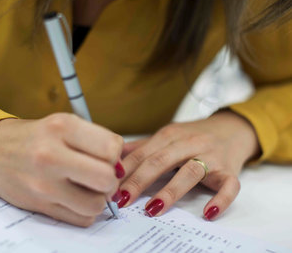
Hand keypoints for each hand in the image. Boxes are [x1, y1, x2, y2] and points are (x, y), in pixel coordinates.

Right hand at [0, 113, 124, 226]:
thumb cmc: (32, 136)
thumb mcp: (61, 123)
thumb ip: (93, 141)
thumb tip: (122, 167)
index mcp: (61, 127)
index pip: (112, 147)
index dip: (115, 154)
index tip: (105, 155)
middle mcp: (50, 155)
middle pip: (107, 178)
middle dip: (110, 179)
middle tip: (100, 175)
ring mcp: (43, 184)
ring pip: (97, 204)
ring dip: (98, 198)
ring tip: (86, 187)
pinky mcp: (38, 205)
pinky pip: (81, 219)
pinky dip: (84, 211)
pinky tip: (74, 197)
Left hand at [117, 111, 259, 219]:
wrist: (233, 129)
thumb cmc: (194, 136)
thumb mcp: (167, 137)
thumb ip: (143, 147)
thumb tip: (114, 158)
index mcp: (169, 136)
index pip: (142, 154)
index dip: (125, 171)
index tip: (108, 185)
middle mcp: (189, 143)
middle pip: (160, 161)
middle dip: (139, 181)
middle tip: (122, 200)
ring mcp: (211, 157)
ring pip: (190, 172)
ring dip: (170, 191)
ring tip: (152, 209)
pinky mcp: (230, 171)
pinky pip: (229, 185)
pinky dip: (221, 199)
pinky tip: (208, 213)